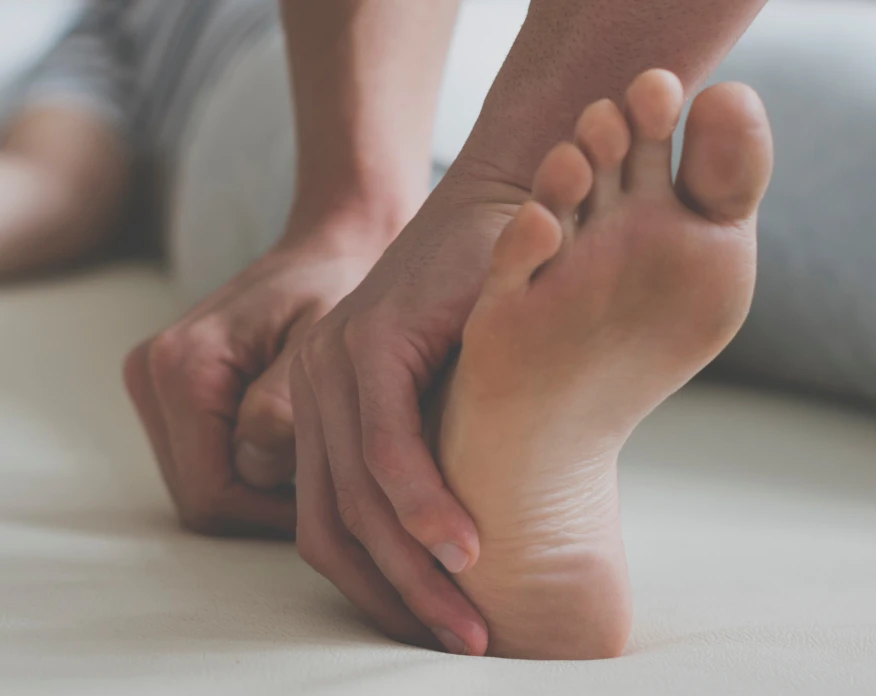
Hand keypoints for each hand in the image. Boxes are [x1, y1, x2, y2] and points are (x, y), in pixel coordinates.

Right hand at [123, 232, 379, 537]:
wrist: (336, 243)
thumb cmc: (341, 285)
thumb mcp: (325, 344)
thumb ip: (285, 405)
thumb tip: (258, 470)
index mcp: (182, 369)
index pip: (213, 496)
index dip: (275, 520)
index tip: (341, 509)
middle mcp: (152, 376)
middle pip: (202, 499)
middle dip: (268, 511)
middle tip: (340, 497)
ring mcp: (155, 383)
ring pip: (204, 486)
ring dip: (262, 494)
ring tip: (329, 473)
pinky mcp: (172, 388)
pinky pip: (207, 460)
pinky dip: (254, 471)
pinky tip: (307, 454)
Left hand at [290, 169, 526, 655]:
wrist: (514, 200)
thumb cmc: (504, 302)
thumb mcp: (465, 395)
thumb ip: (449, 459)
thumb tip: (474, 554)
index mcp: (326, 413)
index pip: (326, 527)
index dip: (375, 592)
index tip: (433, 630)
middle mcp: (314, 393)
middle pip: (332, 526)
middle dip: (396, 600)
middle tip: (457, 646)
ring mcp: (334, 365)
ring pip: (357, 498)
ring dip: (414, 573)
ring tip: (467, 622)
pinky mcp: (371, 341)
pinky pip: (388, 446)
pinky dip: (425, 508)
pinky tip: (468, 552)